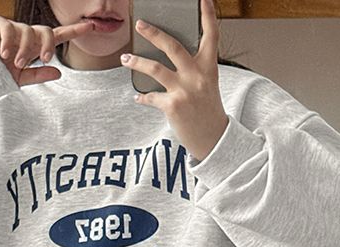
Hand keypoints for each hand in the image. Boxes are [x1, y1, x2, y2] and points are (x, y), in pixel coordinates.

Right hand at [0, 15, 92, 86]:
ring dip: (24, 49)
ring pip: (27, 31)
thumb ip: (38, 75)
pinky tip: (5, 53)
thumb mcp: (19, 79)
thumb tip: (59, 72)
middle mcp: (25, 35)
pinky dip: (8, 41)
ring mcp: (12, 28)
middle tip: (44, 59)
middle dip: (48, 44)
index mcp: (34, 47)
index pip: (57, 36)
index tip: (90, 26)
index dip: (73, 31)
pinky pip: (8, 27)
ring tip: (16, 63)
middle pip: (46, 31)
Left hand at [120, 0, 228, 161]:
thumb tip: (168, 60)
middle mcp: (197, 76)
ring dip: (137, 62)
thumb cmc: (208, 111)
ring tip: (125, 59)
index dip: (208, 15)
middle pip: (172, 46)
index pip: (211, 35)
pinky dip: (142, 96)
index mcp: (208, 67)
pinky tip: (137, 96)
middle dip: (153, 33)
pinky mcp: (173, 106)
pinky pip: (151, 96)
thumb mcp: (207, 85)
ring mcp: (185, 90)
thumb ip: (193, 70)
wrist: (213, 139)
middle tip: (139, 24)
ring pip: (155, 68)